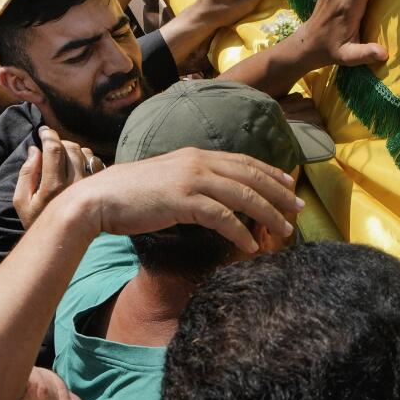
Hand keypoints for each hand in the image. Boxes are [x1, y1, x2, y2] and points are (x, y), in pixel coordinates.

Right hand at [13, 126, 100, 227]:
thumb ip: (27, 172)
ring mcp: (90, 186)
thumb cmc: (36, 219)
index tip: (43, 131)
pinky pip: (96, 161)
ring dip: (72, 148)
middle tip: (50, 145)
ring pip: (85, 152)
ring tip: (61, 155)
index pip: (54, 149)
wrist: (62, 238)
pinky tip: (76, 163)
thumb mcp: (21, 200)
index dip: (48, 135)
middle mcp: (75, 184)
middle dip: (58, 141)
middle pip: (70, 147)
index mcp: (53, 186)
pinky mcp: (100, 187)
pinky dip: (85, 156)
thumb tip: (35, 149)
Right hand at [59, 148, 301, 252]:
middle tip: (299, 209)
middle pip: (251, 176)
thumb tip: (217, 197)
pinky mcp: (183, 200)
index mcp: (196, 155)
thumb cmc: (132, 194)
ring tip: (284, 230)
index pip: (244, 161)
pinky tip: (251, 245)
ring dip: (268, 214)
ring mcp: (191, 179)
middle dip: (279, 193)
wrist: (99, 199)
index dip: (271, 172)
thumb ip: (194, 182)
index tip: (290, 184)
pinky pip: (222, 216)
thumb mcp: (169, 179)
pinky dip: (241, 231)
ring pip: (243, 195)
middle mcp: (198, 162)